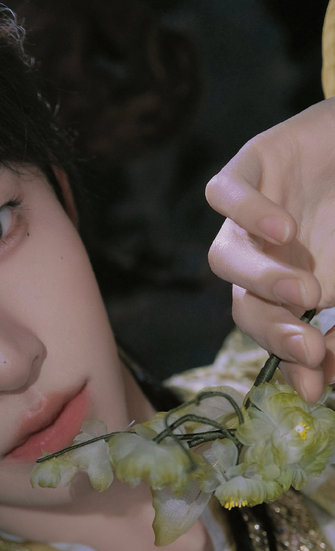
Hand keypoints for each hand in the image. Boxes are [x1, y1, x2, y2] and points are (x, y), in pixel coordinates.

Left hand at [205, 98, 334, 401]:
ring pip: (224, 257)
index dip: (291, 359)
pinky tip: (282, 229)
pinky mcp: (248, 166)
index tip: (318, 384)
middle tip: (310, 347)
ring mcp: (248, 216)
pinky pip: (224, 194)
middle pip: (244, 305)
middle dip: (275, 331)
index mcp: (282, 285)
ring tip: (303, 292)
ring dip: (260, 281)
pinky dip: (248, 212)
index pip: (272, 330)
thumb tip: (325, 376)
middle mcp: (258, 256)